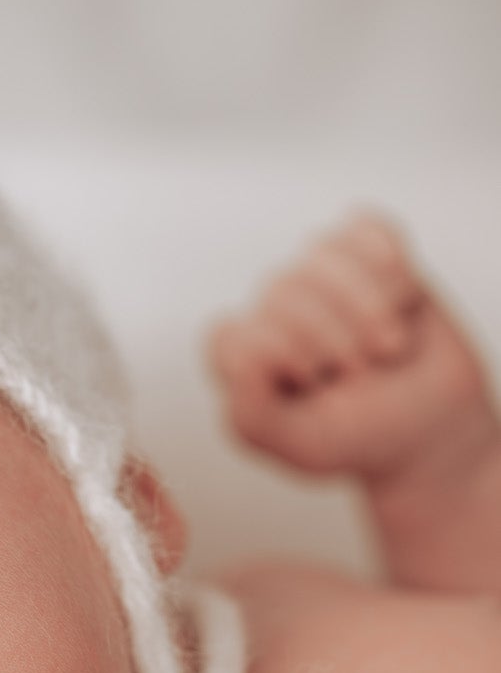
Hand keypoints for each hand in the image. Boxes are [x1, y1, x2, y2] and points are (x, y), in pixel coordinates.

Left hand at [208, 214, 499, 490]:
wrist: (434, 426)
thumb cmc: (361, 437)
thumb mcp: (305, 445)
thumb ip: (254, 416)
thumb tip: (239, 358)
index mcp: (240, 355)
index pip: (237, 330)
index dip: (282, 354)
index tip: (316, 385)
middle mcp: (272, 310)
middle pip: (283, 290)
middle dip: (336, 340)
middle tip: (363, 375)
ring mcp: (318, 276)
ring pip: (324, 252)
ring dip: (370, 305)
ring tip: (390, 347)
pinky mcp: (364, 253)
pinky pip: (365, 227)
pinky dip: (393, 267)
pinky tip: (405, 299)